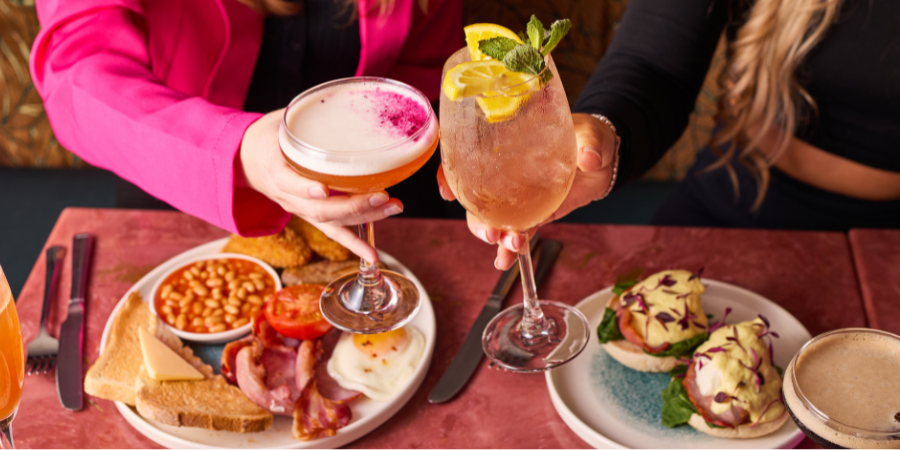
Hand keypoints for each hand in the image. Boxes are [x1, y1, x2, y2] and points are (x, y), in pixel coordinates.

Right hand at [239, 109, 402, 261]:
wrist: (247, 161)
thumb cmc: (269, 137)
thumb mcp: (280, 121)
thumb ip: (306, 116)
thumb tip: (346, 97)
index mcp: (273, 167)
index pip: (287, 181)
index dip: (304, 187)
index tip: (322, 188)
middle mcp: (286, 194)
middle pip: (318, 208)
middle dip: (352, 205)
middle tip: (381, 195)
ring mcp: (299, 208)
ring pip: (330, 220)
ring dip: (364, 217)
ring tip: (393, 207)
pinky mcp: (311, 215)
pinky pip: (333, 232)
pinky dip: (354, 245)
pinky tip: (372, 257)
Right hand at [437, 113, 617, 269]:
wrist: (606, 159)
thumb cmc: (591, 138)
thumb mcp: (591, 135)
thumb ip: (590, 145)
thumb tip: (589, 158)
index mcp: (510, 146)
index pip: (469, 155)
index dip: (450, 172)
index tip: (448, 191)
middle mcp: (506, 173)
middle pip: (475, 196)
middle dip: (477, 218)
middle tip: (492, 233)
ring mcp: (518, 196)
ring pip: (493, 218)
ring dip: (495, 236)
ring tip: (509, 247)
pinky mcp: (534, 213)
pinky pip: (517, 231)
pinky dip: (510, 248)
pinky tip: (506, 262)